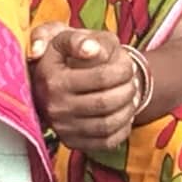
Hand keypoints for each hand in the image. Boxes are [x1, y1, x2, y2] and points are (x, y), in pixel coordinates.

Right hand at [29, 25, 139, 153]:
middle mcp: (54, 107)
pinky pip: (104, 143)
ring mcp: (62, 128)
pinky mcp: (70, 142)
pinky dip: (122, 130)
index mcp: (53, 80)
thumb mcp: (65, 38)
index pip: (100, 78)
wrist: (48, 78)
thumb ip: (77, 39)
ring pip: (106, 125)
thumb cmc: (65, 53)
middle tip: (133, 81)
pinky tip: (125, 114)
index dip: (123, 70)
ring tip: (132, 96)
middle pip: (105, 103)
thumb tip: (92, 50)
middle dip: (128, 90)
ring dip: (128, 110)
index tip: (129, 64)